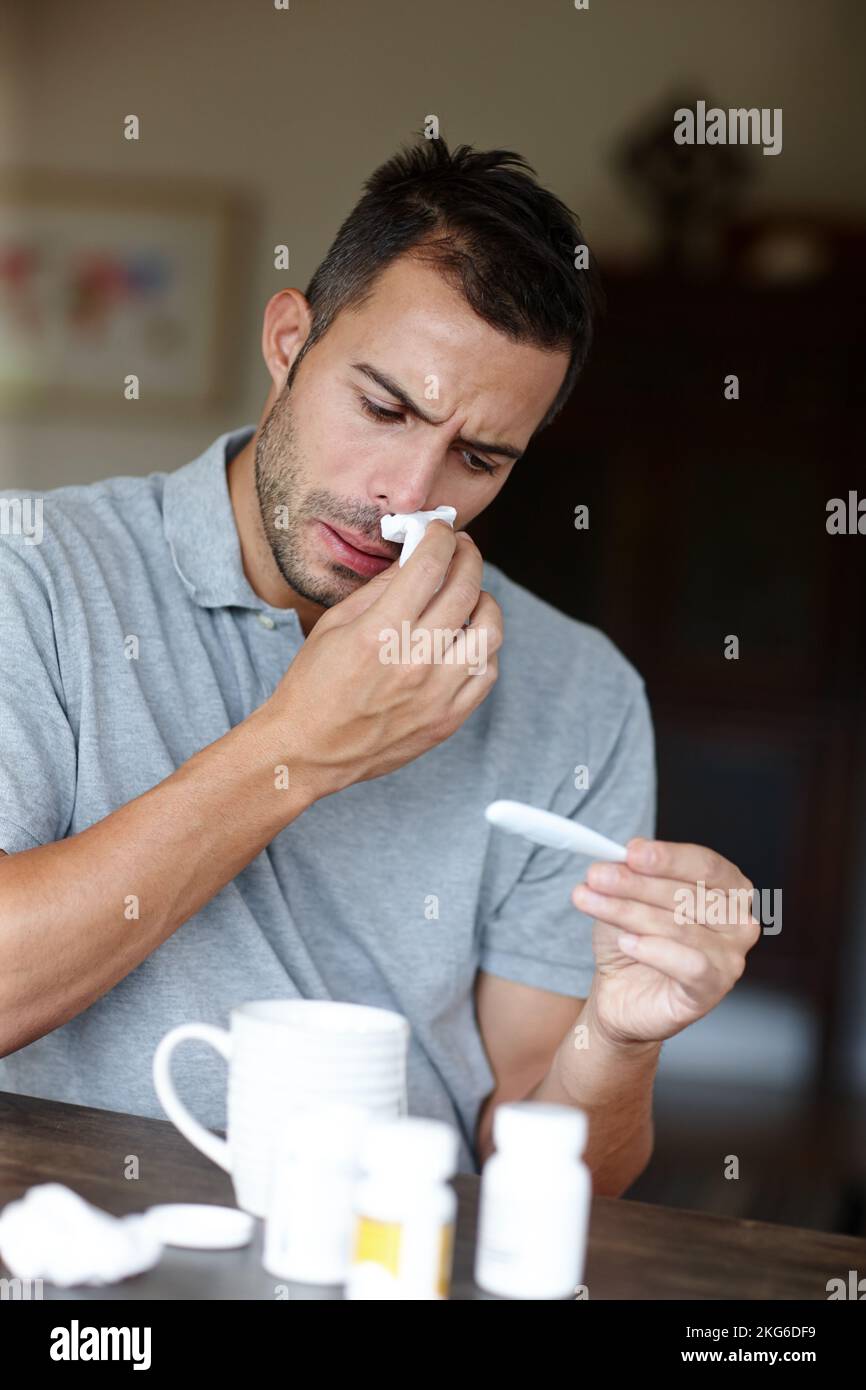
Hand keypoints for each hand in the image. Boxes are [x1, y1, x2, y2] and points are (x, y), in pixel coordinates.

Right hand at [257, 522, 501, 800]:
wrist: (307, 751)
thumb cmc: (313, 686)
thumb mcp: (335, 624)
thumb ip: (380, 588)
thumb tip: (415, 555)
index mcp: (381, 632)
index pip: (430, 565)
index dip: (441, 538)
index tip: (442, 531)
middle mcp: (415, 661)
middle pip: (465, 590)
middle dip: (468, 557)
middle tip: (462, 549)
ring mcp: (437, 693)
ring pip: (489, 631)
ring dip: (485, 602)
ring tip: (471, 595)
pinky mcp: (448, 719)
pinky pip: (486, 673)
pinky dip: (483, 648)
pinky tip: (466, 639)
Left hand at [571, 839, 759, 1048]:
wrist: (620, 992)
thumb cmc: (634, 940)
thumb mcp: (627, 897)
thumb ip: (632, 874)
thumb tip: (623, 856)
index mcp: (729, 889)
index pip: (705, 865)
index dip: (668, 858)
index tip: (630, 852)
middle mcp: (737, 922)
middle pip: (689, 894)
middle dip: (636, 883)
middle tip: (597, 876)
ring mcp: (730, 958)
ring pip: (680, 927)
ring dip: (628, 912)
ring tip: (591, 902)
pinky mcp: (712, 990)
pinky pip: (689, 965)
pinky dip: (653, 950)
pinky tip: (626, 941)